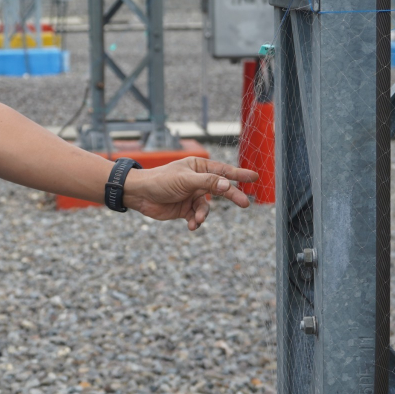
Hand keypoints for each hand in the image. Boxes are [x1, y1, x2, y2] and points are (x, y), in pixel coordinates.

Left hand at [122, 157, 259, 229]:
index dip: (239, 174)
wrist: (139, 195)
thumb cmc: (160, 181)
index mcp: (198, 168)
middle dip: (231, 197)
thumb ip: (208, 183)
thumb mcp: (186, 181)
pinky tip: (191, 225)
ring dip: (203, 215)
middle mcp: (197, 181)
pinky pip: (197, 216)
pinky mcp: (185, 209)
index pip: (223, 170)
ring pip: (207, 207)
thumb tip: (228, 185)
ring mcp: (191, 195)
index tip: (254, 177)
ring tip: (197, 220)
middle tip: (245, 204)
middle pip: (220, 189)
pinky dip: (196, 222)